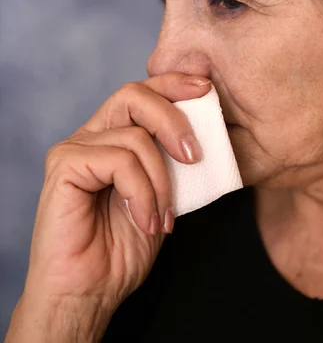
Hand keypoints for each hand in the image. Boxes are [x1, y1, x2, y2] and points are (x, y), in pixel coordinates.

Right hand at [8, 72, 210, 339]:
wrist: (90, 291)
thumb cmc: (122, 247)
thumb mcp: (161, 194)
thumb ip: (171, 162)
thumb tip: (202, 134)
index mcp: (112, 136)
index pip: (142, 93)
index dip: (174, 84)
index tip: (206, 90)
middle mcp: (91, 134)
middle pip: (133, 95)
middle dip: (173, 120)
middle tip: (194, 157)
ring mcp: (75, 148)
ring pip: (134, 136)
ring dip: (161, 180)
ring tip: (162, 217)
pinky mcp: (64, 165)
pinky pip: (119, 161)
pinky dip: (142, 192)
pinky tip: (144, 220)